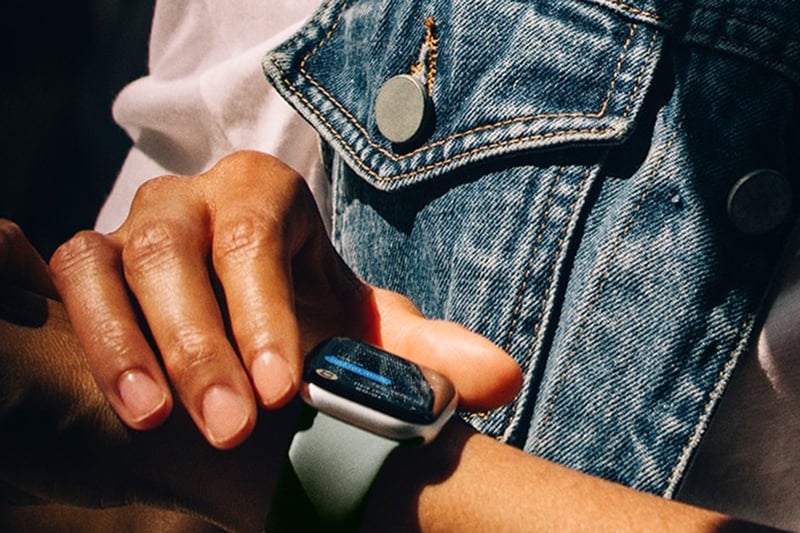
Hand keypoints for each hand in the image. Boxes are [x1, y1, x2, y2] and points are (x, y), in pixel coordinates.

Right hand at [50, 151, 521, 448]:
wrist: (246, 303)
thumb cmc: (304, 312)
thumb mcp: (362, 328)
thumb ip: (424, 351)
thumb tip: (502, 378)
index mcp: (263, 193)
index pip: (255, 241)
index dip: (265, 314)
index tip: (284, 392)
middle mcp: (192, 197)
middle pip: (179, 252)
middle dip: (202, 343)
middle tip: (230, 425)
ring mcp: (135, 224)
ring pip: (113, 263)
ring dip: (130, 343)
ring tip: (153, 419)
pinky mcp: (91, 257)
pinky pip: (69, 275)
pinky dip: (87, 327)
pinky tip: (114, 393)